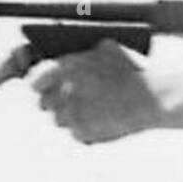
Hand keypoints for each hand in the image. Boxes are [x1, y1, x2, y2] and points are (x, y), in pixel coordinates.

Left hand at [27, 40, 162, 144]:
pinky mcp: (81, 133)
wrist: (148, 99)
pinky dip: (84, 128)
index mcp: (64, 68)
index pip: (34, 81)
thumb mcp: (108, 49)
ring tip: (90, 109)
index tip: (44, 86)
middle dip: (54, 101)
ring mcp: (70, 115)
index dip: (39, 84)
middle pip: (44, 103)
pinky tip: (101, 120)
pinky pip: (75, 132)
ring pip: (59, 119)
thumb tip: (78, 52)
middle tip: (70, 98)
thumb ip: (86, 52)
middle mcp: (61, 92)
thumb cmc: (130, 71)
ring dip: (69, 115)